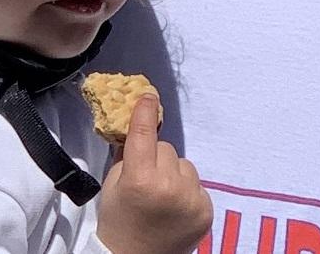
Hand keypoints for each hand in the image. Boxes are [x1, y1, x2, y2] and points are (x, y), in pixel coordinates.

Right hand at [96, 94, 212, 253]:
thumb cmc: (119, 223)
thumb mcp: (112, 185)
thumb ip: (127, 153)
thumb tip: (138, 120)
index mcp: (139, 179)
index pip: (144, 133)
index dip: (145, 111)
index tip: (148, 95)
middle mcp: (168, 186)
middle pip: (166, 148)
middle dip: (156, 158)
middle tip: (146, 181)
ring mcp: (191, 199)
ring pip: (184, 164)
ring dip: (174, 174)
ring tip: (161, 199)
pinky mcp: (206, 210)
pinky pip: (197, 184)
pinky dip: (187, 191)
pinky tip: (175, 209)